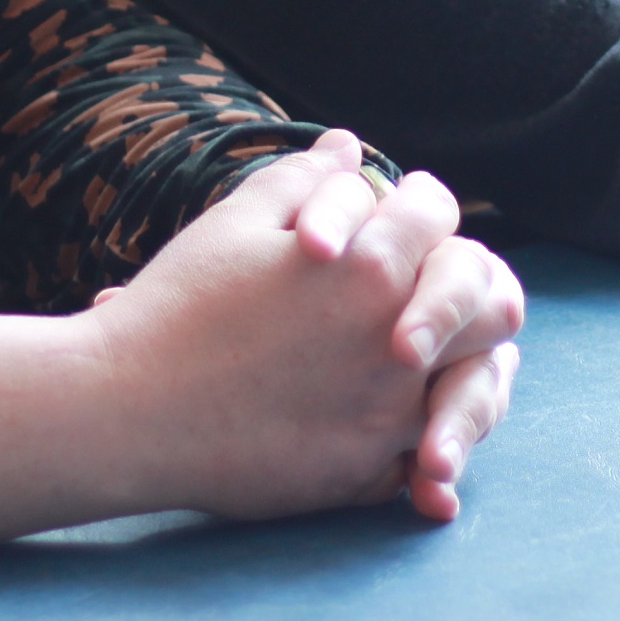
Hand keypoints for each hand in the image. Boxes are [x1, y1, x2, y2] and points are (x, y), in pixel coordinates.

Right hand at [84, 129, 524, 520]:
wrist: (125, 411)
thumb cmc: (178, 306)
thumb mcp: (238, 222)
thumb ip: (306, 179)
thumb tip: (348, 146)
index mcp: (371, 266)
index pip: (441, 215)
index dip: (422, 207)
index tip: (406, 215)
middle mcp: (397, 341)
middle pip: (495, 303)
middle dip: (475, 286)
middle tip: (444, 287)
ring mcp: (388, 414)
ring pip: (475, 384)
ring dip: (465, 363)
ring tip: (437, 355)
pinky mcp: (365, 474)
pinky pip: (427, 451)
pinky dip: (426, 435)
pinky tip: (408, 420)